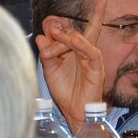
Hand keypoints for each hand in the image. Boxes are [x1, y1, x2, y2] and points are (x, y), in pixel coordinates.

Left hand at [36, 0, 107, 131]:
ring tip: (56, 35)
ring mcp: (92, 60)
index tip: (48, 26)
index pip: (73, 30)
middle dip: (62, 30)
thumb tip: (40, 36)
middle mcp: (85, 52)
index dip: (59, 25)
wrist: (74, 112)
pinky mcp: (97, 69)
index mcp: (75, 51)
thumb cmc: (65, 91)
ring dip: (67, 36)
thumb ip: (47, 53)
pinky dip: (84, 45)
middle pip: (80, 30)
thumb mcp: (50, 70)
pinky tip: (75, 41)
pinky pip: (93, 53)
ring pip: (83, 40)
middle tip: (49, 30)